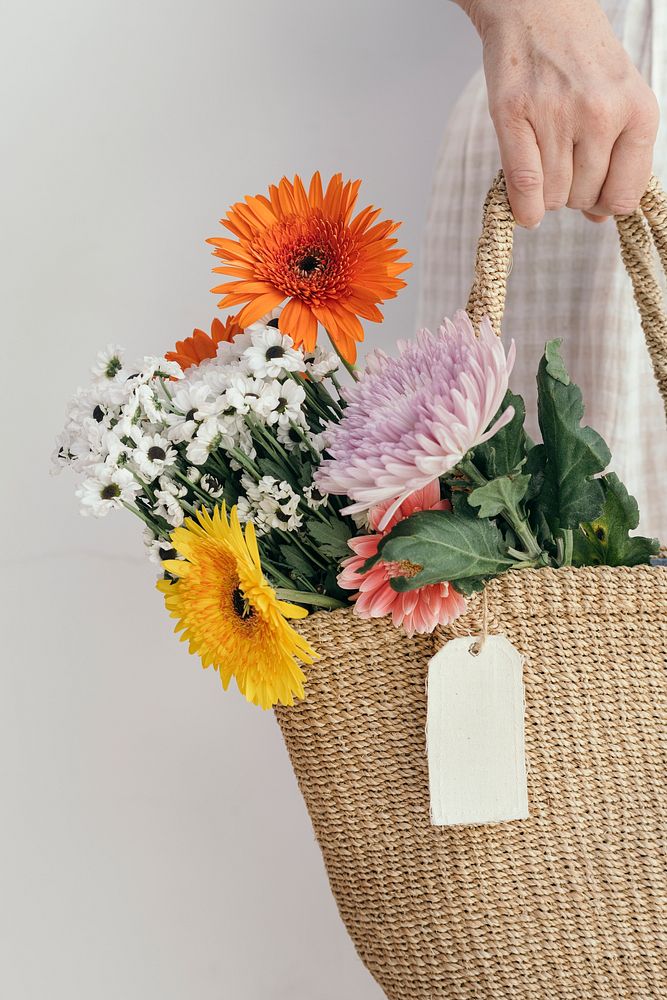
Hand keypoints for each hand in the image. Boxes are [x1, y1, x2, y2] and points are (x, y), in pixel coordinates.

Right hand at [456, 0, 659, 225]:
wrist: (539, 6)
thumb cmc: (581, 59)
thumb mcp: (619, 100)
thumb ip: (617, 158)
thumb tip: (601, 218)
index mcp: (638, 111)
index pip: (624, 195)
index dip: (604, 202)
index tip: (592, 190)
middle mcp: (601, 113)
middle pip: (585, 198)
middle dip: (572, 194)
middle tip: (562, 167)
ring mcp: (557, 113)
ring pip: (554, 196)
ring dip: (545, 194)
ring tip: (544, 165)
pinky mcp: (514, 114)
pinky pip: (524, 184)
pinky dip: (523, 206)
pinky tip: (524, 209)